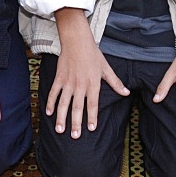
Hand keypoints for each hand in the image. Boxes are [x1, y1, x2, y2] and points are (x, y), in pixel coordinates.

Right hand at [48, 8, 128, 138]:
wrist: (77, 40)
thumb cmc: (93, 54)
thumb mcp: (106, 68)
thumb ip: (115, 82)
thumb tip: (126, 93)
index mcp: (92, 83)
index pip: (92, 104)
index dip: (91, 117)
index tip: (90, 129)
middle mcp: (80, 85)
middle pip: (77, 107)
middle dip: (75, 123)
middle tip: (75, 136)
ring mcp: (68, 82)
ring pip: (64, 103)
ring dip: (61, 117)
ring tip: (60, 130)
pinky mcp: (59, 78)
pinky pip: (54, 93)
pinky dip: (51, 103)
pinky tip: (49, 113)